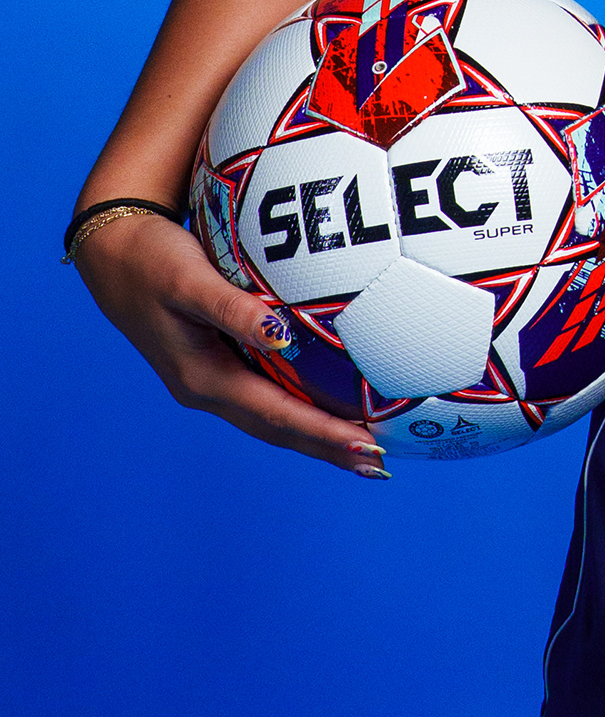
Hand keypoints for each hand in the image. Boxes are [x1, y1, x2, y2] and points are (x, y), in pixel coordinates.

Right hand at [75, 212, 387, 477]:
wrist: (112, 252)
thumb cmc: (151, 259)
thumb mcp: (188, 279)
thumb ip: (233, 309)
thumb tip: (280, 334)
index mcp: (201, 377)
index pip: (275, 415)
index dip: (323, 433)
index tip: (368, 446)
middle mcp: (206, 389)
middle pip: (277, 430)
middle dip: (327, 448)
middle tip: (380, 463)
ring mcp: (209, 381)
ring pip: (271, 419)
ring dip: (315, 437)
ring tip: (361, 450)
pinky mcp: (214, 365)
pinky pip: (265, 397)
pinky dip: (299, 411)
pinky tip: (325, 408)